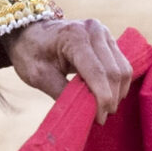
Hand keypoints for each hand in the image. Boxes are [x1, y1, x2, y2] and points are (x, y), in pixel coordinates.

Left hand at [6, 16, 133, 122]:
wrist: (28, 31)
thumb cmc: (30, 53)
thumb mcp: (39, 75)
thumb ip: (62, 93)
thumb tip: (84, 113)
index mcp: (75, 37)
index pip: (97, 73)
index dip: (102, 99)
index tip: (99, 119)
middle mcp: (94, 31)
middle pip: (114, 72)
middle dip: (111, 98)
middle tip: (101, 118)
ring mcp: (103, 33)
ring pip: (123, 68)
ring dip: (117, 92)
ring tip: (103, 108)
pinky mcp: (108, 39)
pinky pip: (121, 64)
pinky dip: (117, 83)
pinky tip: (107, 95)